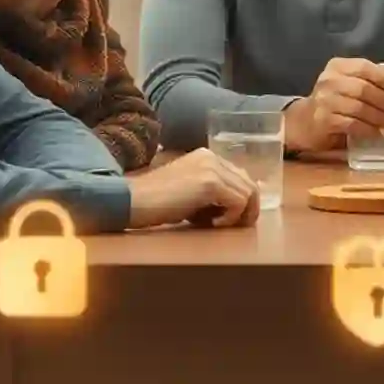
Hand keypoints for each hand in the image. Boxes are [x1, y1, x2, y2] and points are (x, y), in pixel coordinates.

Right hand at [125, 148, 260, 228]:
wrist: (134, 201)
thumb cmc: (157, 203)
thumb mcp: (190, 193)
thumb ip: (212, 192)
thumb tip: (237, 207)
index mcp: (207, 156)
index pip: (240, 176)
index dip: (242, 200)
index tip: (231, 219)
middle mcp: (212, 157)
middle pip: (249, 183)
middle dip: (248, 208)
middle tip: (236, 227)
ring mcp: (212, 168)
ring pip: (248, 193)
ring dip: (238, 215)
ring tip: (218, 225)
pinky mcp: (210, 183)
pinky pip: (239, 202)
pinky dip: (231, 218)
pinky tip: (212, 224)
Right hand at [288, 57, 383, 150]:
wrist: (307, 122)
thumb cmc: (335, 100)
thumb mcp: (350, 83)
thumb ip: (371, 78)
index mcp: (337, 66)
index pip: (364, 67)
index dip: (382, 79)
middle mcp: (329, 80)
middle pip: (363, 89)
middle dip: (383, 101)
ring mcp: (325, 100)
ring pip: (359, 108)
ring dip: (378, 118)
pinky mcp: (324, 120)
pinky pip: (353, 125)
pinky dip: (369, 130)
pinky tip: (377, 133)